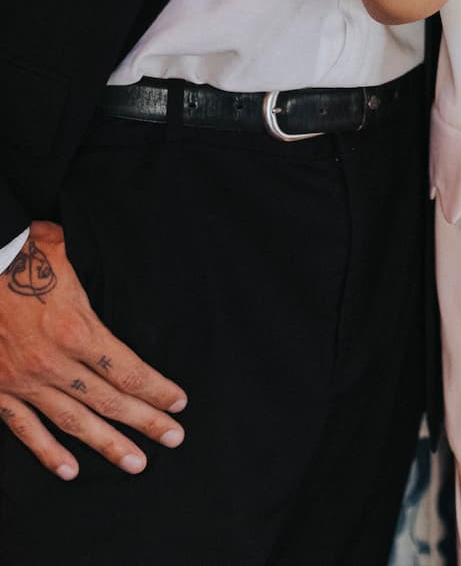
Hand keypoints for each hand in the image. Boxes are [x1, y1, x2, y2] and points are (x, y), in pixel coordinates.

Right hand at [0, 223, 186, 478]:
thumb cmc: (20, 256)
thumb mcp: (64, 252)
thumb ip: (91, 270)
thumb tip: (118, 260)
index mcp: (76, 329)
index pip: (128, 370)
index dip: (156, 389)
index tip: (178, 401)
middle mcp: (54, 362)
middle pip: (110, 400)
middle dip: (146, 421)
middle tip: (175, 438)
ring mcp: (25, 381)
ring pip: (74, 421)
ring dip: (108, 444)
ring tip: (136, 463)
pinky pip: (25, 429)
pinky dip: (47, 452)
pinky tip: (70, 470)